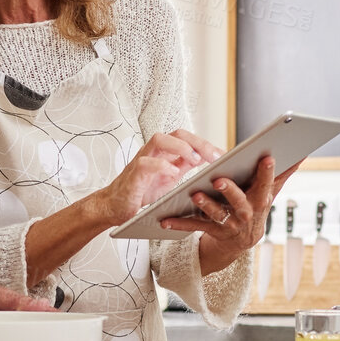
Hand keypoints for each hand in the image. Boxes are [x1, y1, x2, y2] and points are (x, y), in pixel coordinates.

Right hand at [90, 130, 218, 225]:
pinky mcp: (133, 175)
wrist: (116, 206)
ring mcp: (142, 160)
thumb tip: (210, 161)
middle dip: (198, 142)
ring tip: (195, 160)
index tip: (224, 155)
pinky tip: (173, 173)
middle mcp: (153, 152)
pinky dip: (161, 166)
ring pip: (159, 139)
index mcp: (165, 152)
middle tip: (215, 156)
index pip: (187, 138)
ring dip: (180, 147)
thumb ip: (185, 166)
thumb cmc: (142, 191)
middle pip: (177, 134)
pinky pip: (146, 163)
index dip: (206, 144)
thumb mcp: (171, 178)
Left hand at [161, 154, 298, 273]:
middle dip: (231, 191)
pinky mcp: (211, 232)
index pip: (266, 185)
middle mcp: (246, 215)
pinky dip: (179, 224)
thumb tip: (302, 155)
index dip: (268, 173)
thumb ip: (282, 175)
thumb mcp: (269, 194)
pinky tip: (164, 219)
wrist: (240, 242)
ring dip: (207, 206)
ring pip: (218, 216)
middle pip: (240, 203)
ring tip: (196, 195)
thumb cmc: (254, 209)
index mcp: (260, 201)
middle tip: (220, 178)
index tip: (267, 157)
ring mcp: (229, 226)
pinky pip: (195, 227)